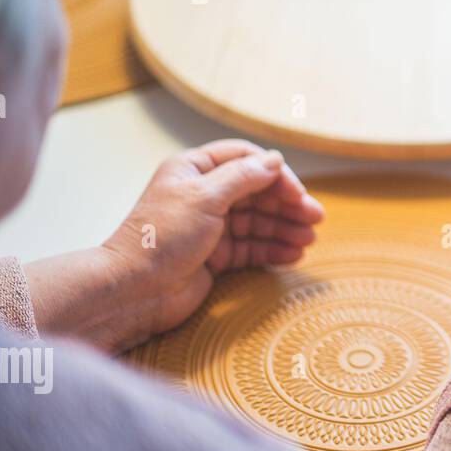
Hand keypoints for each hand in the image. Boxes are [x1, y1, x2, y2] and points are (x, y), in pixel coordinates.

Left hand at [27, 140, 323, 352]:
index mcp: (195, 171)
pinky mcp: (214, 256)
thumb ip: (244, 177)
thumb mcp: (205, 197)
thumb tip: (276, 160)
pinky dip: (272, 250)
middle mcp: (203, 195)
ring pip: (257, 221)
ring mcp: (210, 227)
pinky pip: (251, 248)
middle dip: (286, 205)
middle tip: (315, 218)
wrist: (134, 290)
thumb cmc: (162, 237)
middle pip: (256, 192)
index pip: (245, 160)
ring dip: (284, 228)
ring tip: (308, 241)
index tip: (297, 193)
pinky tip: (292, 255)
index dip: (275, 174)